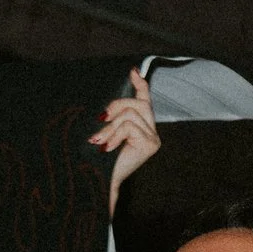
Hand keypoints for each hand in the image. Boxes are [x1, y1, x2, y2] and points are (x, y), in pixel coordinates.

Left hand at [94, 69, 160, 209]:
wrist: (99, 180)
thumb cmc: (99, 157)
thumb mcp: (104, 130)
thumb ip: (110, 117)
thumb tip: (106, 104)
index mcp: (142, 128)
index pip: (144, 101)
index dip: (140, 85)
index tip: (133, 72)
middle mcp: (152, 132)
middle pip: (137, 103)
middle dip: (116, 106)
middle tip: (100, 119)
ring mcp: (153, 139)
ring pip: (130, 114)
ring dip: (110, 126)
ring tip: (100, 141)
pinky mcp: (150, 144)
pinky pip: (129, 126)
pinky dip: (114, 135)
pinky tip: (107, 147)